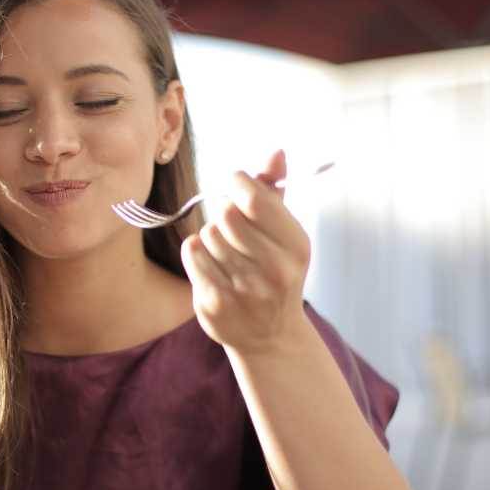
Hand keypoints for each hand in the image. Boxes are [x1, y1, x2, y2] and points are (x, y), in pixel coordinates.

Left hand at [181, 149, 313, 354]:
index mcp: (296, 246)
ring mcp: (244, 290)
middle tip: (231, 224)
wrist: (270, 336)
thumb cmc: (275, 272)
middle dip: (223, 211)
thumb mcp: (285, 233)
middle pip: (226, 214)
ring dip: (212, 236)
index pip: (254, 199)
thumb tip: (276, 152)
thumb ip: (276, 191)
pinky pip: (193, 252)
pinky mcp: (215, 303)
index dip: (237, 183)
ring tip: (227, 252)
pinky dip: (197, 252)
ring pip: (208, 233)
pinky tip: (212, 265)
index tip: (236, 185)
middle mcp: (274, 270)